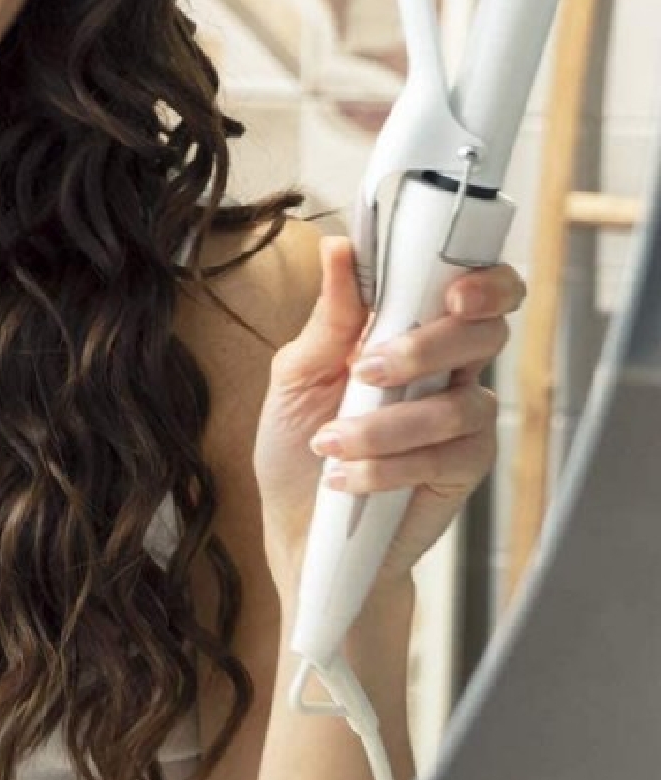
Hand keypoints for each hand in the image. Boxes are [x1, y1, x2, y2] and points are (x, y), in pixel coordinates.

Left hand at [254, 235, 524, 589]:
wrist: (301, 531)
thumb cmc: (297, 445)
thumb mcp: (297, 375)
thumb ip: (330, 318)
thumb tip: (338, 248)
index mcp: (409, 330)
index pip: (470, 287)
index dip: (482, 281)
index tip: (453, 291)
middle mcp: (445, 369)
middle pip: (483, 333)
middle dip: (429, 346)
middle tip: (369, 367)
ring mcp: (460, 419)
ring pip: (461, 402)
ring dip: (386, 423)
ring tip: (329, 442)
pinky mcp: (462, 471)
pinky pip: (446, 456)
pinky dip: (388, 465)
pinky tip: (346, 477)